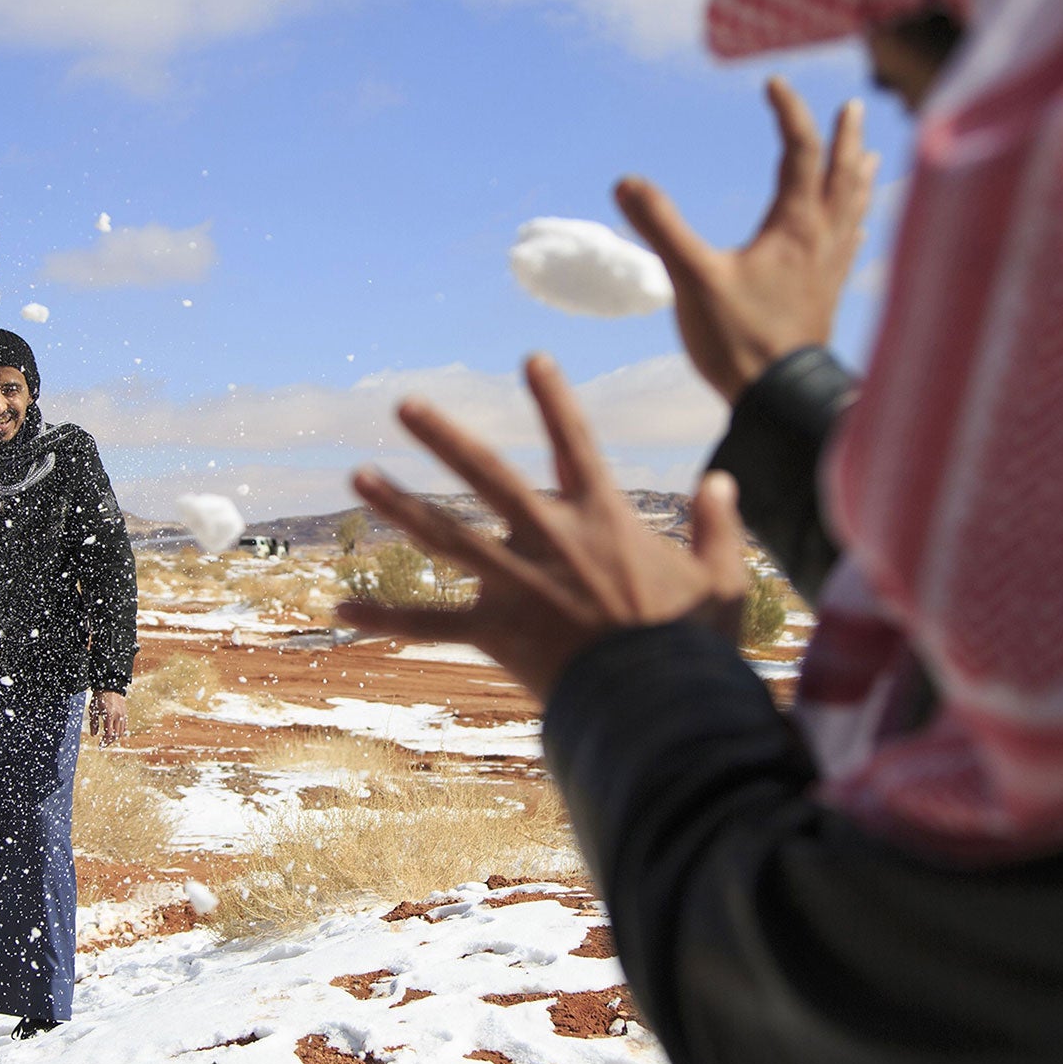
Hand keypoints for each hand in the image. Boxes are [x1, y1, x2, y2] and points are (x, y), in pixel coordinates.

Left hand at [87, 690, 127, 745]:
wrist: (109, 686)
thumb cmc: (99, 697)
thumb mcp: (93, 710)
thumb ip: (93, 723)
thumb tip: (94, 735)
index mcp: (109, 716)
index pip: (109, 734)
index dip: (104, 742)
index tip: (100, 746)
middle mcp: (118, 716)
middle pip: (116, 735)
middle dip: (109, 741)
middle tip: (103, 744)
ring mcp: (123, 715)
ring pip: (121, 732)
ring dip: (115, 738)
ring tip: (108, 740)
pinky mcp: (125, 713)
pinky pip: (124, 726)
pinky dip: (120, 732)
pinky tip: (114, 733)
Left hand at [337, 354, 749, 697]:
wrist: (659, 704)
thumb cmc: (694, 644)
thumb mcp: (721, 579)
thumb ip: (717, 526)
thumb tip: (721, 481)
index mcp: (604, 519)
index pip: (574, 444)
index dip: (554, 401)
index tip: (531, 359)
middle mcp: (551, 540)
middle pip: (488, 476)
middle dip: (445, 438)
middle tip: (405, 406)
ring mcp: (516, 583)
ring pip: (445, 535)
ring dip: (399, 505)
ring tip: (359, 477)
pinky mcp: (496, 632)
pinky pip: (431, 625)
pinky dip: (386, 619)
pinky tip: (341, 611)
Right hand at [617, 77, 876, 401]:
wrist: (781, 402)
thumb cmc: (739, 341)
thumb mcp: (692, 279)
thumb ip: (660, 226)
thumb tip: (626, 183)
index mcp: (795, 225)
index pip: (799, 151)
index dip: (789, 112)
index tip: (773, 84)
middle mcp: (822, 240)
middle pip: (843, 175)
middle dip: (846, 138)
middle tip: (854, 107)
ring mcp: (829, 270)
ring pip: (854, 209)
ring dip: (859, 177)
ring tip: (869, 158)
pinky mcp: (827, 297)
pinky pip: (849, 246)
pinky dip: (855, 223)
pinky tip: (854, 228)